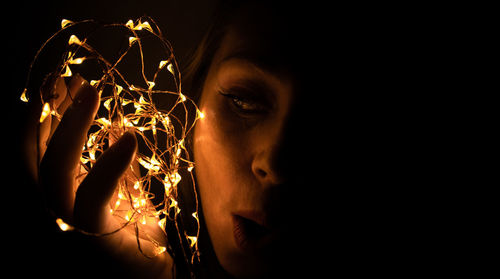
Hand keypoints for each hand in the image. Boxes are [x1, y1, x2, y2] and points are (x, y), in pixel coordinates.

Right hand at [25, 74, 172, 277]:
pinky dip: (109, 166)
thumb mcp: (129, 196)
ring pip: (53, 170)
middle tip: (71, 78)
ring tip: (91, 91)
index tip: (71, 82)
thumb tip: (120, 130)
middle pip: (35, 153)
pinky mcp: (89, 237)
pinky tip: (128, 139)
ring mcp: (65, 224)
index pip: (46, 148)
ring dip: (71, 126)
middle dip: (49, 110)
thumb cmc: (139, 242)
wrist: (150, 278)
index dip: (53, 113)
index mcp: (63, 196)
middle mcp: (54, 207)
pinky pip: (92, 197)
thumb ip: (121, 168)